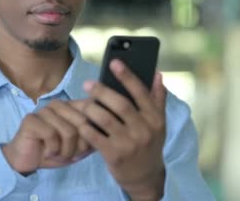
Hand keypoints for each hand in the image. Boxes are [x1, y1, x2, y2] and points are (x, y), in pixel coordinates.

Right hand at [2, 99, 93, 174]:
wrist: (28, 160)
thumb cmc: (55, 151)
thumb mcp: (79, 147)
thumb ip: (92, 137)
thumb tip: (108, 132)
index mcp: (71, 106)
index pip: (92, 109)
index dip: (93, 132)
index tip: (86, 147)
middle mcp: (58, 104)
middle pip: (83, 123)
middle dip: (79, 147)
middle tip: (70, 155)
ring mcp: (44, 110)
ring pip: (69, 131)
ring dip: (66, 151)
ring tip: (59, 154)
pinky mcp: (31, 119)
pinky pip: (51, 135)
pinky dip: (53, 151)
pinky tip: (48, 153)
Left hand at [77, 59, 166, 199]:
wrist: (145, 176)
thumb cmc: (149, 144)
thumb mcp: (158, 123)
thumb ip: (157, 98)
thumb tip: (157, 73)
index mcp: (155, 118)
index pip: (141, 92)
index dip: (127, 76)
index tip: (114, 62)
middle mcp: (144, 130)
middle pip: (120, 104)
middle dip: (102, 91)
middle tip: (88, 84)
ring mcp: (128, 143)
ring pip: (105, 119)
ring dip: (91, 108)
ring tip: (83, 103)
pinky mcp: (114, 155)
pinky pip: (94, 136)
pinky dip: (85, 127)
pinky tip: (80, 121)